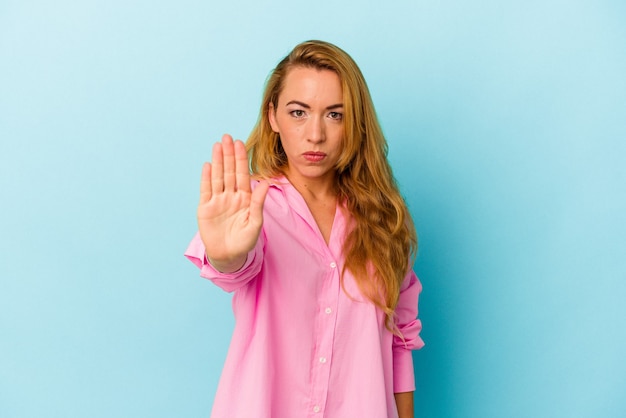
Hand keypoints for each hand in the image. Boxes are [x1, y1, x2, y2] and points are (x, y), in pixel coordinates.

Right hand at [197, 134, 268, 271]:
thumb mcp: (255, 222)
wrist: (229, 256)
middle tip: (227, 137)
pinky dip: (207, 178)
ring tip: (217, 145)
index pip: (242, 174)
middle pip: (229, 171)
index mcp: (244, 198)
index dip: (241, 159)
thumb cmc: (245, 241)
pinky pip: (206, 190)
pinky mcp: (206, 208)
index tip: (240, 143)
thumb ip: (258, 202)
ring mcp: (218, 201)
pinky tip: (208, 165)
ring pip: (218, 177)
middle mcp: (231, 196)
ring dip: (218, 161)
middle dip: (229, 154)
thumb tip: (266, 182)